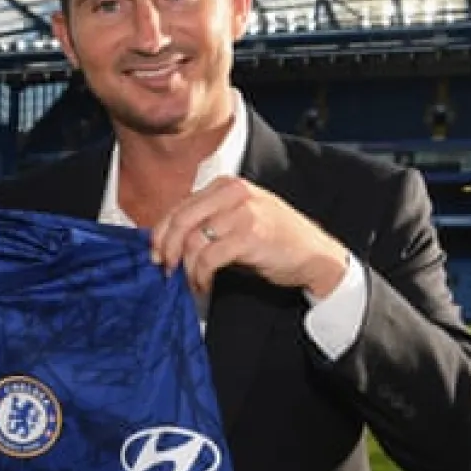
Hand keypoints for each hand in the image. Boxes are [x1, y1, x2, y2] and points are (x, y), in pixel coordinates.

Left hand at [149, 176, 349, 297]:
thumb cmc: (274, 239)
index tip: (156, 255)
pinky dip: (201, 276)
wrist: (315, 254)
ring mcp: (243, 213)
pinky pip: (209, 258)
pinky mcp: (250, 236)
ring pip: (193, 241)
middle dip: (166, 250)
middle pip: (181, 221)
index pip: (180, 206)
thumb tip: (169, 242)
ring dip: (186, 268)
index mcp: (226, 186)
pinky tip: (205, 285)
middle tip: (165, 271)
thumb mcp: (239, 219)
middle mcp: (233, 193)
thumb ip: (208, 221)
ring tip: (191, 283)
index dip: (161, 233)